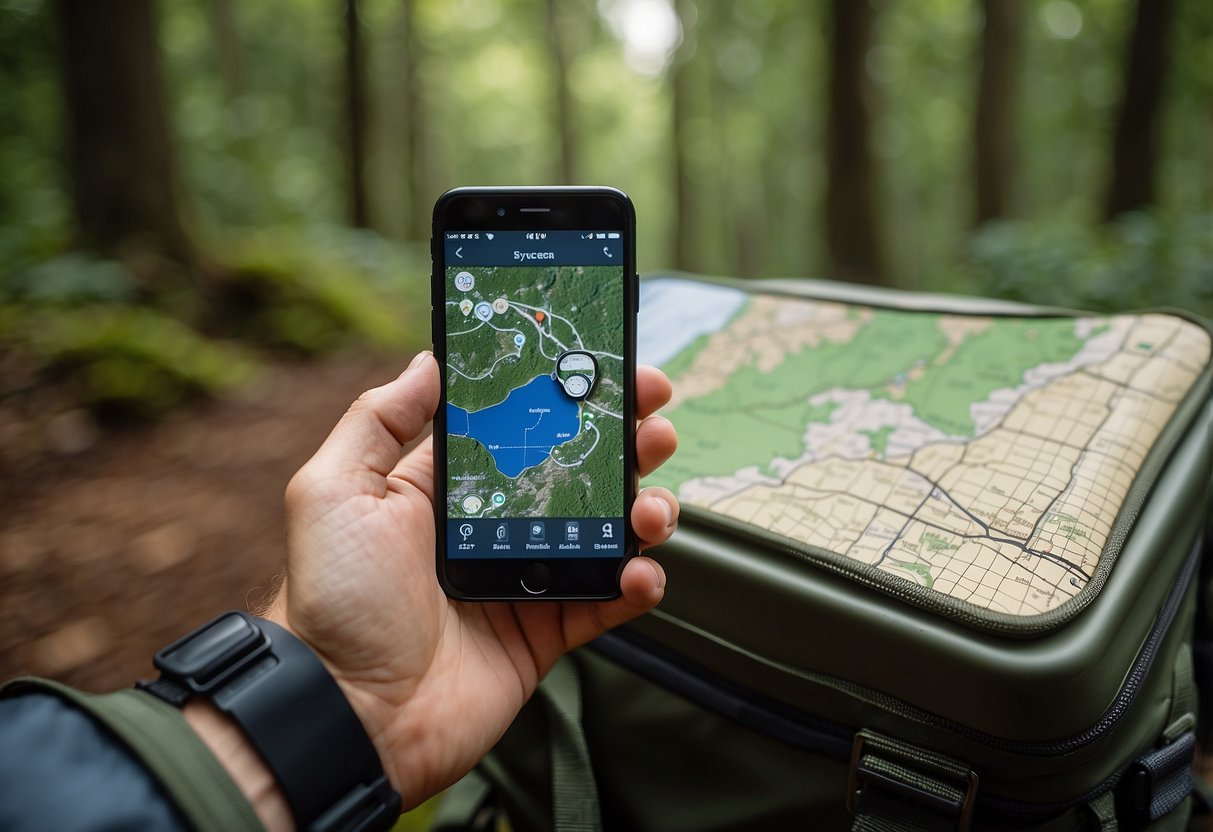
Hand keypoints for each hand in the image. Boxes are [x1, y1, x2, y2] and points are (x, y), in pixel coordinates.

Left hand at [266, 352, 678, 808]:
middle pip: (577, 470)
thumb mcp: (334, 492)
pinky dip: (637, 584)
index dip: (565, 396)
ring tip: (652, 507)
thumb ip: (379, 420)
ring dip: (644, 508)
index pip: (520, 425)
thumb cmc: (334, 600)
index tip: (607, 366)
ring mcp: (526, 579)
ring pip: (605, 530)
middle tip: (655, 421)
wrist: (350, 714)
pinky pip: (606, 602)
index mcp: (449, 488)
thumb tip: (429, 361)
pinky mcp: (546, 632)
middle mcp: (494, 526)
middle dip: (624, 441)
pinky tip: (640, 571)